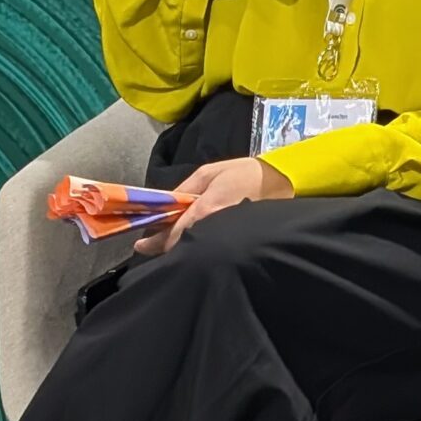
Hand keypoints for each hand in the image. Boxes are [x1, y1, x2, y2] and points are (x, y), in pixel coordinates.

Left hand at [136, 157, 294, 254]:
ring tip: (171, 239)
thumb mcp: (208, 172)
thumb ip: (184, 187)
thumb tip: (166, 202)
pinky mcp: (235, 240)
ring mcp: (225, 236)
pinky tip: (193, 239)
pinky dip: (197, 244)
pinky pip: (209, 246)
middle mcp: (213, 227)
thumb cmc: (243, 173)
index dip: (154, 242)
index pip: (173, 234)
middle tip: (152, 242)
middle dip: (165, 245)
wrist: (279, 182)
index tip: (140, 245)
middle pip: (181, 246)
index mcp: (204, 210)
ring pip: (195, 247)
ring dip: (181, 245)